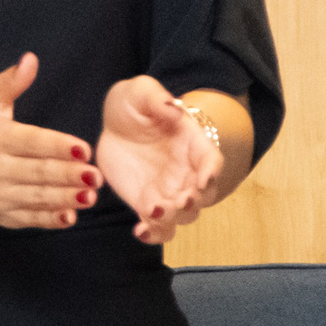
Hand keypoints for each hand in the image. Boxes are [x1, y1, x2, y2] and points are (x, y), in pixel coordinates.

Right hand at [0, 52, 96, 230]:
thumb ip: (9, 82)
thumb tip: (30, 60)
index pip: (31, 142)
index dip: (58, 146)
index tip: (83, 149)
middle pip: (38, 172)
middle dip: (68, 175)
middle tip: (96, 175)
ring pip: (36, 198)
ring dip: (65, 198)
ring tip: (90, 195)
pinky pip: (28, 219)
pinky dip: (48, 219)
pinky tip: (69, 216)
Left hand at [95, 75, 220, 244]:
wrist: (114, 124)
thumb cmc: (134, 104)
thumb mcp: (139, 91)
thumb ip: (155, 97)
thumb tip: (173, 108)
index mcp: (192, 143)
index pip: (211, 160)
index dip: (211, 171)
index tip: (204, 178)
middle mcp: (187, 172)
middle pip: (203, 196)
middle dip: (194, 201)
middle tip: (180, 199)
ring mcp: (169, 191)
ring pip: (183, 216)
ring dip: (174, 218)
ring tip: (154, 212)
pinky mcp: (148, 204)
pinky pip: (158, 227)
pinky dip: (153, 234)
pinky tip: (139, 231)